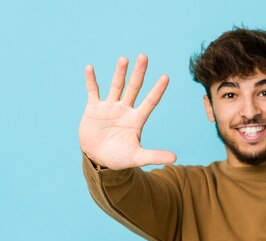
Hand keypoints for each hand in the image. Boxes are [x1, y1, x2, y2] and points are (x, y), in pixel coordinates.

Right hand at [78, 54, 175, 169]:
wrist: (97, 160)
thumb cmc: (119, 158)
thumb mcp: (137, 157)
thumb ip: (154, 156)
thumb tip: (175, 157)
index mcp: (136, 120)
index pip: (150, 102)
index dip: (158, 90)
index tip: (166, 77)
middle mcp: (125, 110)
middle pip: (134, 88)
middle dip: (139, 73)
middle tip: (144, 56)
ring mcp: (109, 107)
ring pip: (116, 86)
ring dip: (119, 73)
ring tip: (124, 59)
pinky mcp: (93, 109)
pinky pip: (92, 91)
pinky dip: (91, 80)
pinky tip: (90, 68)